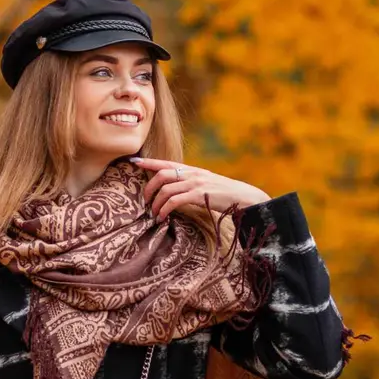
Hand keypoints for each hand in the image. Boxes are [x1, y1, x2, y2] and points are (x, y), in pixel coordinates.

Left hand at [130, 157, 270, 221]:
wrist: (244, 197)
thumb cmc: (225, 195)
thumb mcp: (206, 184)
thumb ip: (191, 184)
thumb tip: (175, 191)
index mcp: (193, 170)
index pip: (166, 162)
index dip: (149, 162)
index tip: (134, 161)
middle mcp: (192, 173)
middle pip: (161, 174)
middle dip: (148, 188)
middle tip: (145, 202)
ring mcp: (195, 183)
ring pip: (165, 189)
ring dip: (156, 203)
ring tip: (154, 214)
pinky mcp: (199, 194)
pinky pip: (174, 201)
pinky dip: (164, 210)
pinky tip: (162, 218)